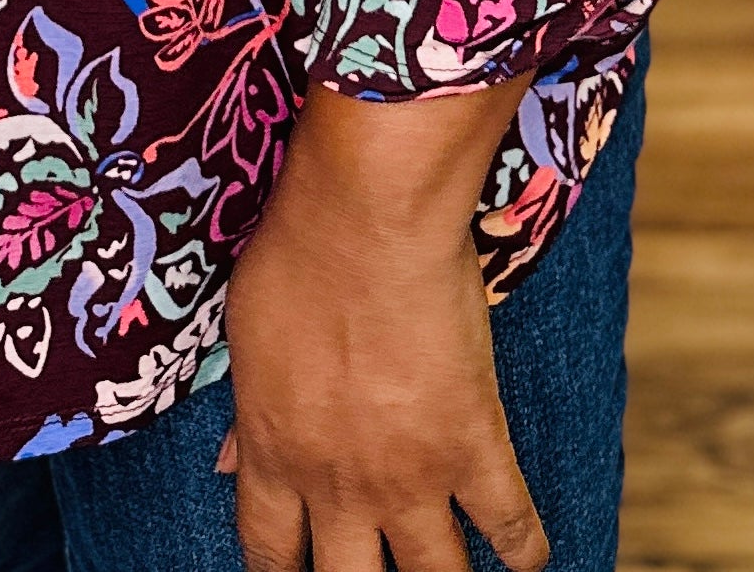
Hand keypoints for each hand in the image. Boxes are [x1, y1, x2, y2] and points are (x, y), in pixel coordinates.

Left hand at [222, 79, 544, 571]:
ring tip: (448, 571)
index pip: (269, 554)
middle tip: (373, 570)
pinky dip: (524, 550)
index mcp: (275, 452)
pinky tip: (524, 556)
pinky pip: (511, 524)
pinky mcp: (475, 445)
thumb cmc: (297, 255)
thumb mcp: (246, 335)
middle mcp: (339, 484)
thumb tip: (229, 462)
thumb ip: (245, 411)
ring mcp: (411, 474)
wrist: (367, 217)